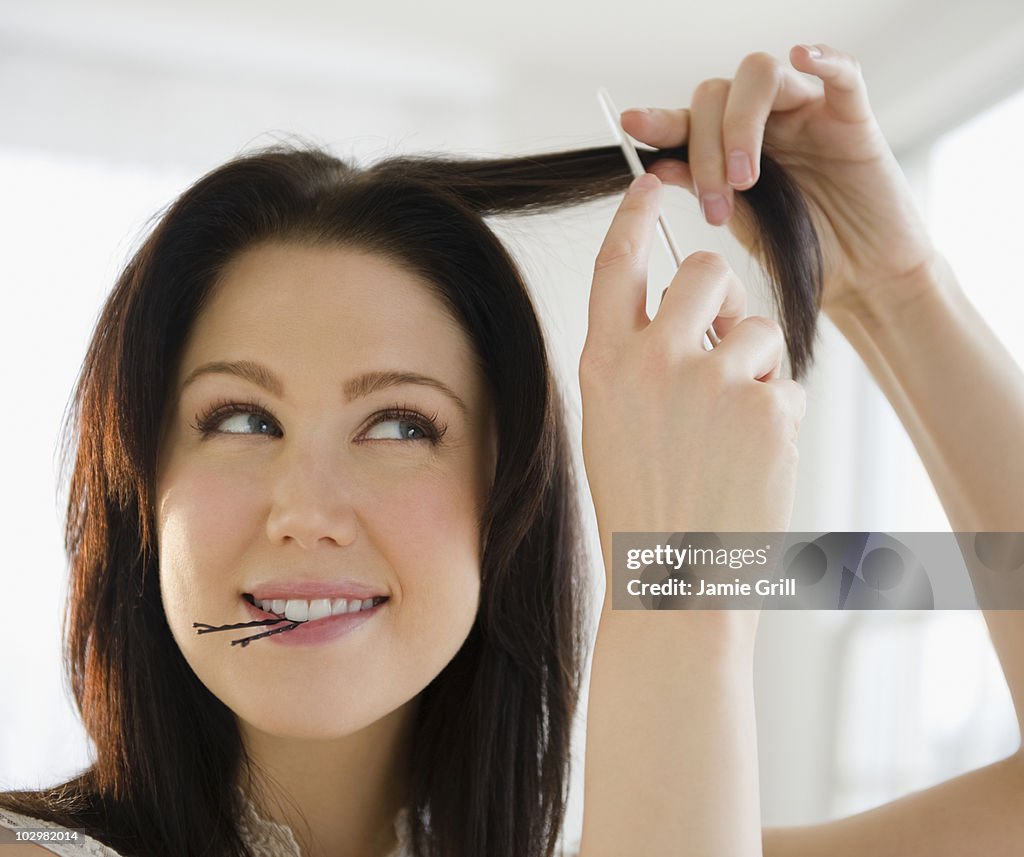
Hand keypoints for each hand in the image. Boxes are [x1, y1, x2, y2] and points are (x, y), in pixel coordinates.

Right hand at [579, 173, 805, 585]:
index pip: (618, 262)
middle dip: (719, 296)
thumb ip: (638, 357)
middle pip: (704, 270)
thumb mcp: (612, 422)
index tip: (652, 181)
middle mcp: (652, 359)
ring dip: (751, 366)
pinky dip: (775, 413)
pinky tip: (751, 457)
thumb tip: (697, 310)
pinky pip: (785, 380)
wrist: (675, 579)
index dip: (636, 214)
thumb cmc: (642, 505)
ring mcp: (710, 379)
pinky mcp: (765, 405)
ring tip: (731, 429)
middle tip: (719, 339)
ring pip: (755, 325)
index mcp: (604, 362)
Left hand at [622, 44, 937, 315]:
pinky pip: (842, 74)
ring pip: (761, 77)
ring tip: (746, 181)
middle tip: (716, 203)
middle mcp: (763, 122)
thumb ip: (704, 189)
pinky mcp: (852, 119)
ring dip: (742, 125)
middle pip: (717, 94)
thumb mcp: (740, 224)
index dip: (660, 119)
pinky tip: (804, 57)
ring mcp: (806, 114)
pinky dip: (824, 58)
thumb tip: (659, 167)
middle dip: (706, 148)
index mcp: (728, 146)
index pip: (689, 118)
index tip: (634, 125)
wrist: (859, 278)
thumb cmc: (801, 251)